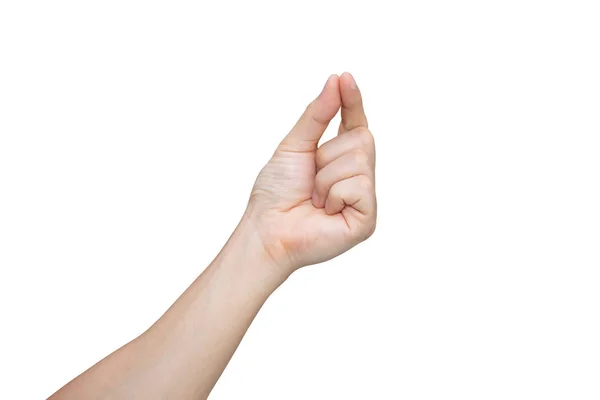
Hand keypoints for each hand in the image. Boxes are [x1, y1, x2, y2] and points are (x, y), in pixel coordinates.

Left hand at [245, 72, 376, 272]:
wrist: (266, 229)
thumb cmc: (276, 192)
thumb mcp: (294, 146)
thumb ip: (316, 116)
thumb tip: (335, 81)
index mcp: (340, 158)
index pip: (355, 122)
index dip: (352, 101)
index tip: (345, 78)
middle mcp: (357, 176)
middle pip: (363, 138)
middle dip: (327, 154)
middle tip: (310, 178)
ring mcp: (363, 198)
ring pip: (359, 161)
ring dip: (325, 178)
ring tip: (313, 198)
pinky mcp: (366, 219)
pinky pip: (359, 187)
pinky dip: (334, 195)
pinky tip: (324, 212)